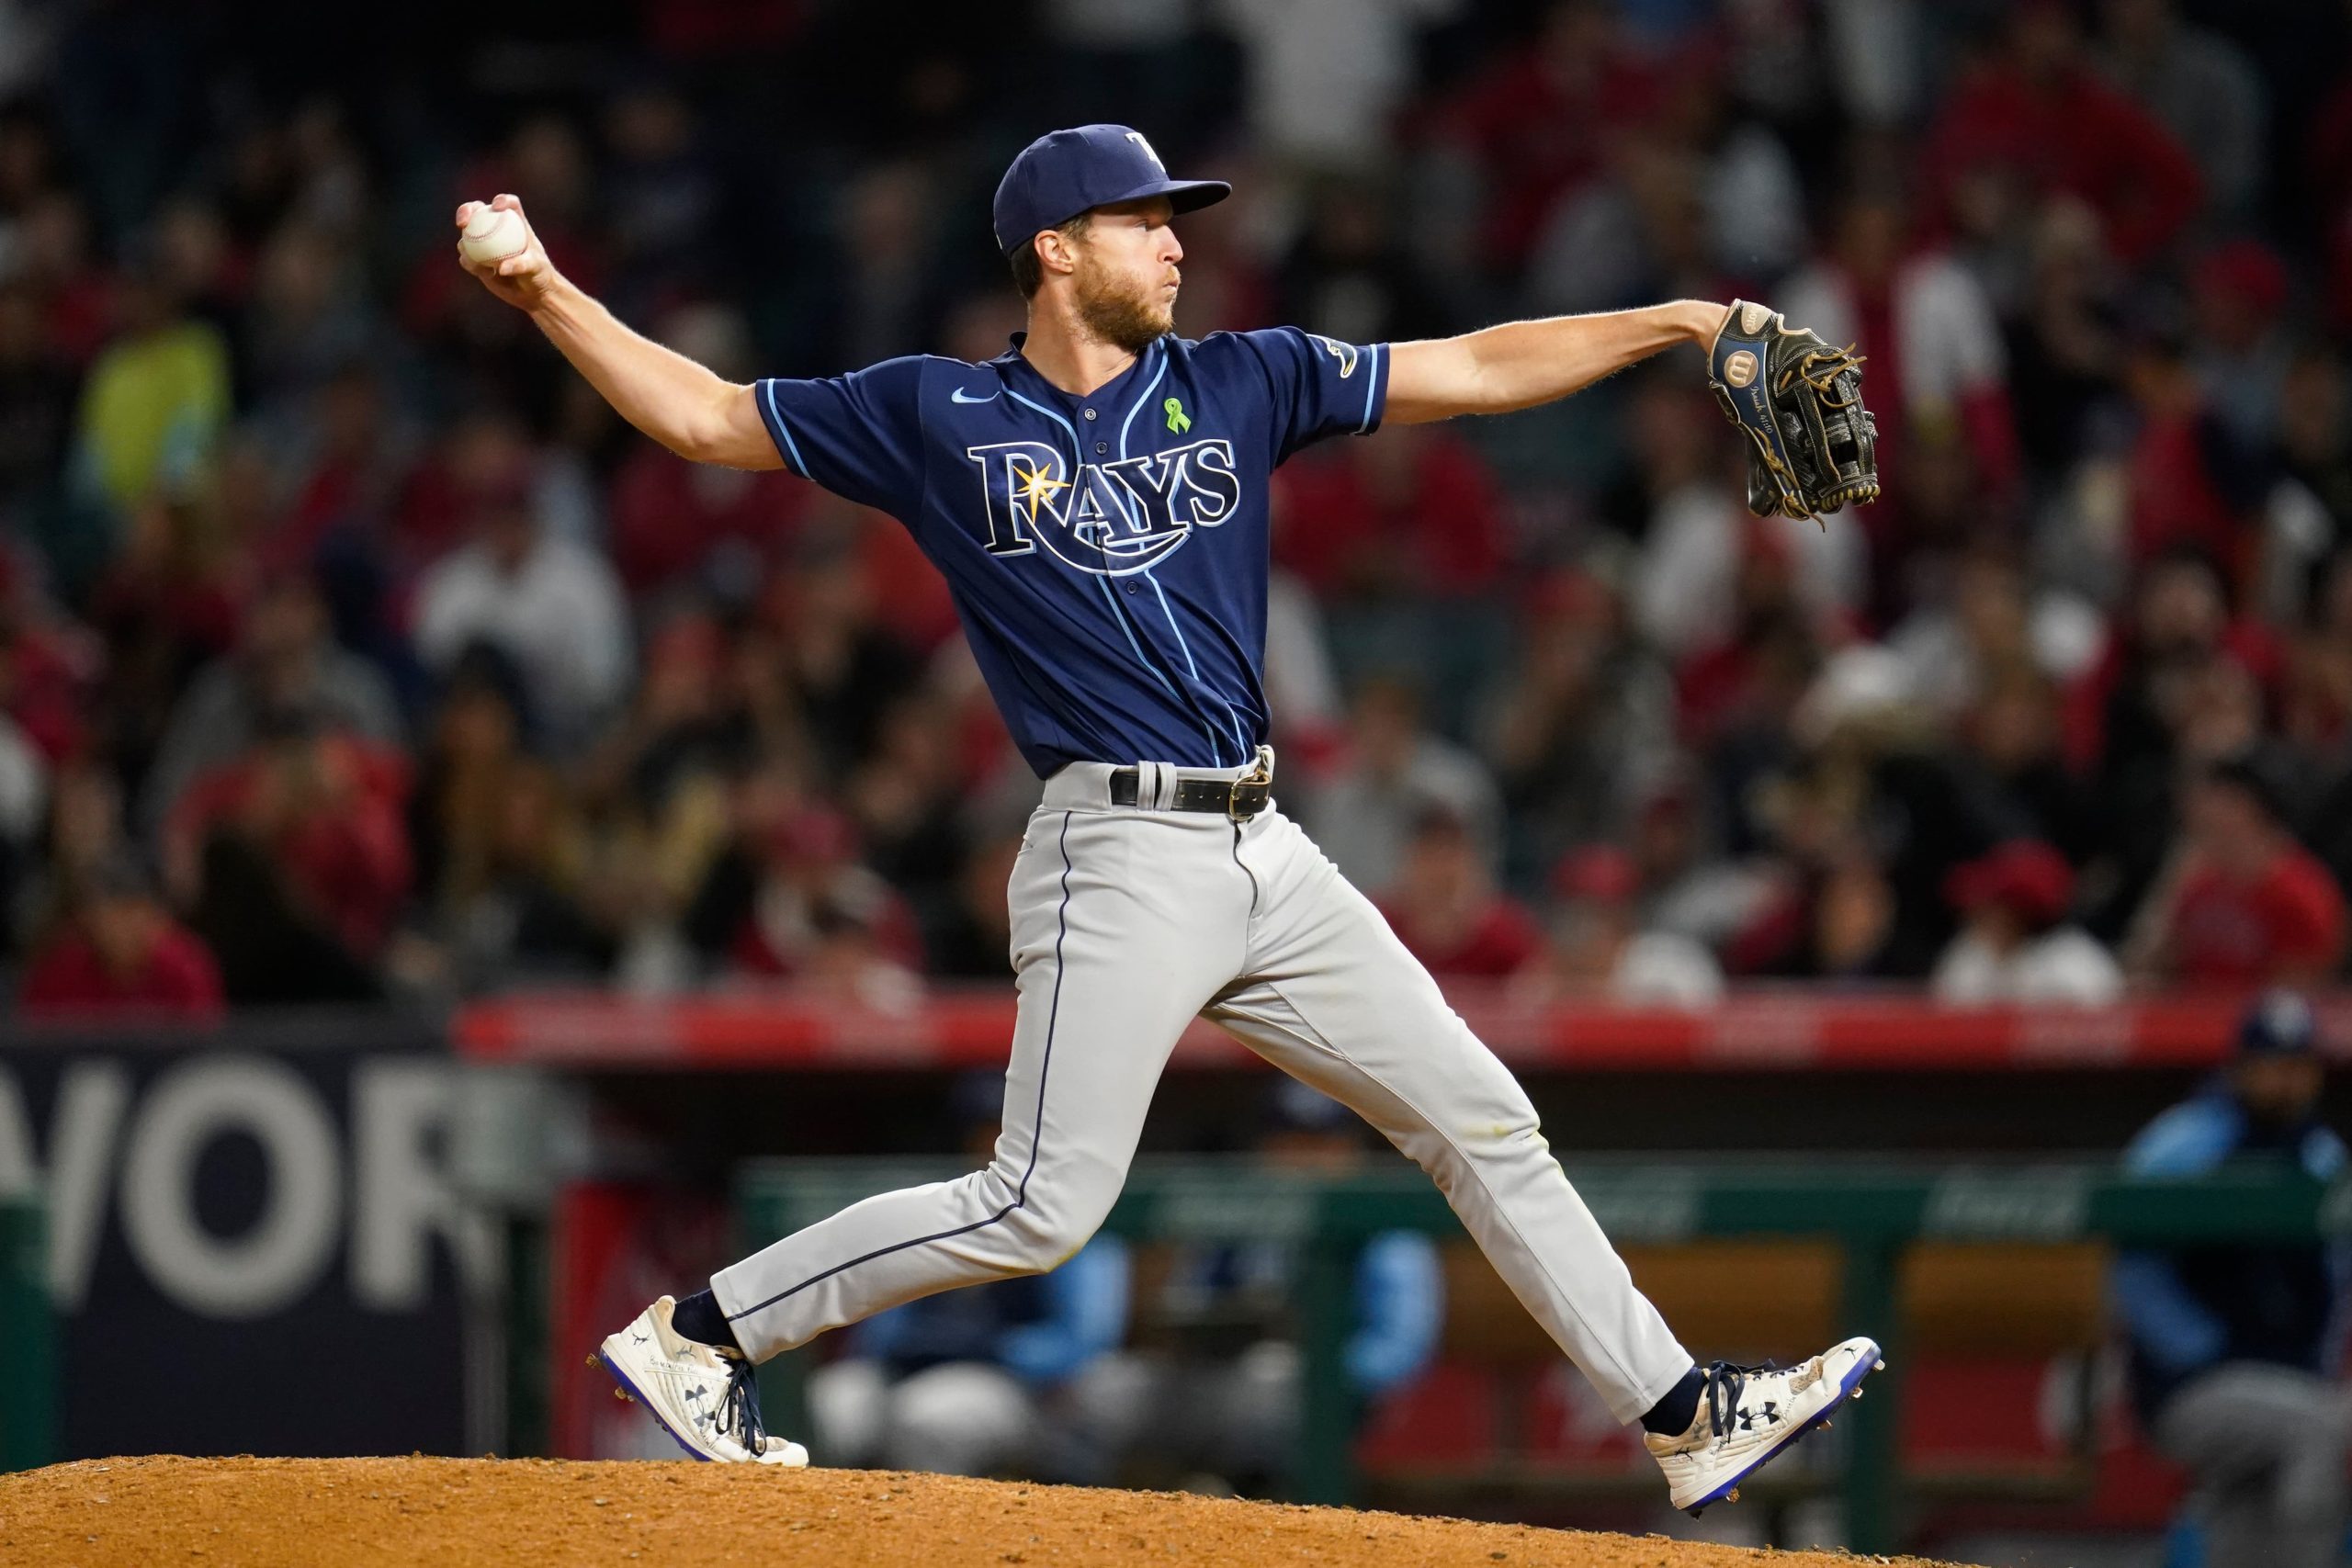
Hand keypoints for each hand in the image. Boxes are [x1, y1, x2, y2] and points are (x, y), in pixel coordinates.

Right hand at [454, 194, 559, 311]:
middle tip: (463, 222)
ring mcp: (484, 242)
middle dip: (466, 210)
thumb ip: (520, 265)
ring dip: (465, 243)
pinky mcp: (476, 258)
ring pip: (467, 235)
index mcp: (516, 222)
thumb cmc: (539, 274)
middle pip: (478, 211)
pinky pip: (467, 257)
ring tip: (475, 259)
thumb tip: (501, 268)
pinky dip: (470, 263)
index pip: (509, 204)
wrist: (532, 292)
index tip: (497, 207)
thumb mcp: (535, 268)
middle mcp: (497, 227)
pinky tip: (482, 272)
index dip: (502, 200)